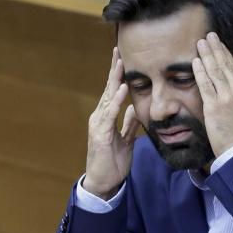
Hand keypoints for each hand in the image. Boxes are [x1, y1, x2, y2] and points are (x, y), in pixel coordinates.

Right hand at [84, 47, 140, 199]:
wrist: (103, 182)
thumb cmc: (113, 163)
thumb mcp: (126, 141)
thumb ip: (129, 125)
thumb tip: (134, 109)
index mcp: (106, 118)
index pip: (114, 92)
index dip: (118, 75)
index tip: (123, 58)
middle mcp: (100, 117)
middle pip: (109, 89)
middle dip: (114, 70)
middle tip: (119, 50)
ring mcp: (98, 124)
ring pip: (108, 97)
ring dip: (115, 80)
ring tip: (121, 63)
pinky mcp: (100, 134)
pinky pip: (110, 114)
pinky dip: (117, 101)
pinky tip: (123, 88)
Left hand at [192, 33, 232, 157]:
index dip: (227, 56)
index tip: (220, 46)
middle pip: (225, 66)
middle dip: (216, 49)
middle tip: (208, 36)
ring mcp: (227, 98)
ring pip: (215, 71)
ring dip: (206, 55)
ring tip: (200, 43)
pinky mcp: (214, 107)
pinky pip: (205, 85)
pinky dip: (199, 72)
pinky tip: (195, 61)